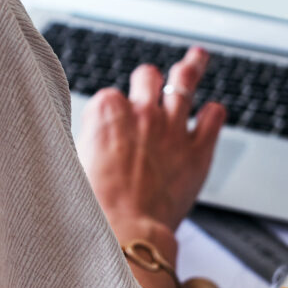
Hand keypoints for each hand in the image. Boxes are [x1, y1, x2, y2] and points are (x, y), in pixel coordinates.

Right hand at [75, 47, 226, 238]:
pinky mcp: (198, 150)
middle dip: (148, 78)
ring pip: (185, 81)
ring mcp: (172, 128)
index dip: (112, 112)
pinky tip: (213, 110)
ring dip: (192, 67)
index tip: (113, 125)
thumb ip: (86, 139)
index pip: (111, 96)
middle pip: (147, 76)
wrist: (124, 231)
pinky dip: (214, 112)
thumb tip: (87, 136)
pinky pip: (213, 117)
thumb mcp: (73, 162)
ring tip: (198, 57)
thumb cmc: (94, 205)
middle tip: (152, 77)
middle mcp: (140, 112)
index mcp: (106, 111)